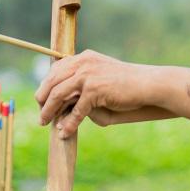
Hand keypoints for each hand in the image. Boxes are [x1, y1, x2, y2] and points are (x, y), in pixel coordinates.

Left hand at [35, 50, 155, 136]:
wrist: (148, 84)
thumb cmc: (127, 85)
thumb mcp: (100, 81)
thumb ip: (82, 89)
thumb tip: (63, 108)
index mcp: (84, 58)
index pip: (56, 69)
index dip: (46, 85)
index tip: (41, 99)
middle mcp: (83, 63)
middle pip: (53, 81)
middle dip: (43, 99)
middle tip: (41, 115)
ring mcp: (88, 75)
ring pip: (59, 94)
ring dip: (49, 111)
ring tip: (44, 123)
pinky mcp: (95, 89)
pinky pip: (76, 110)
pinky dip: (69, 123)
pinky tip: (64, 133)